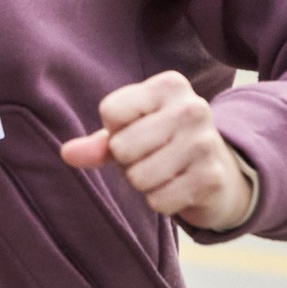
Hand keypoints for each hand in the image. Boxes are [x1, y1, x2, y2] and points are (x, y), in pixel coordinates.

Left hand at [60, 69, 256, 231]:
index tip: (138, 131)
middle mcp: (192, 107)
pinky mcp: (212, 178)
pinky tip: (180, 188)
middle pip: (122, 146)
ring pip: (139, 177)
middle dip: (128, 162)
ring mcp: (205, 142)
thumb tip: (67, 153)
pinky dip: (162, 202)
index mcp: (170, 85)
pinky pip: (159, 201)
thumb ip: (98, 143)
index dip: (115, 131)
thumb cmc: (164, 145)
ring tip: (165, 172)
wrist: (219, 172)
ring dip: (145, 184)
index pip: (110, 111)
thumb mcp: (130, 134)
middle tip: (151, 157)